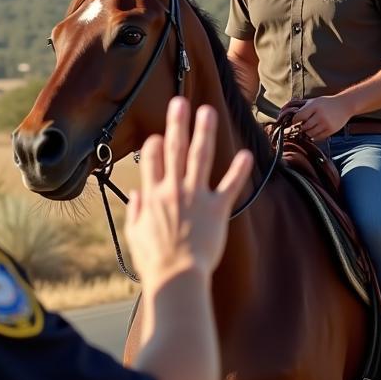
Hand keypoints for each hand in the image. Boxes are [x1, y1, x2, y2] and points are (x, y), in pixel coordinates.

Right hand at [125, 98, 253, 287]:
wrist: (176, 277)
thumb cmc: (154, 261)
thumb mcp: (135, 234)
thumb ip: (134, 211)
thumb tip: (135, 195)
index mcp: (152, 195)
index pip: (151, 160)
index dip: (154, 145)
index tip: (158, 137)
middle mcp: (173, 190)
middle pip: (175, 149)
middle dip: (177, 123)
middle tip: (180, 101)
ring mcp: (196, 197)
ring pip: (200, 157)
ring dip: (204, 132)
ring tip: (208, 111)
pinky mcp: (216, 209)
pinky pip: (229, 185)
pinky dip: (238, 169)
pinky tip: (246, 154)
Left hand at [294, 95, 353, 139]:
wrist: (345, 105)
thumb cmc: (327, 103)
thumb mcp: (315, 101)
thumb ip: (304, 107)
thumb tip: (288, 112)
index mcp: (315, 106)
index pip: (299, 117)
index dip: (295, 120)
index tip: (295, 121)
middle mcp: (320, 115)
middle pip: (304, 127)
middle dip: (302, 127)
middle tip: (303, 126)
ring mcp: (326, 123)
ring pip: (310, 133)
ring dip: (308, 132)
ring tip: (310, 128)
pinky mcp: (331, 130)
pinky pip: (318, 137)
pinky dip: (315, 136)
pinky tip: (316, 131)